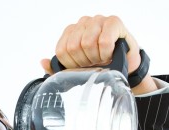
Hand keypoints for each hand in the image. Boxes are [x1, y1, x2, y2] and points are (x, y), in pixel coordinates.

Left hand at [41, 15, 156, 94]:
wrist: (125, 64)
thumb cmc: (101, 64)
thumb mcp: (78, 69)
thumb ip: (58, 67)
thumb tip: (42, 61)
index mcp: (71, 32)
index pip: (61, 50)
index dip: (72, 64)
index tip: (82, 67)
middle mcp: (83, 23)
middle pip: (73, 47)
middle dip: (85, 62)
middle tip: (95, 63)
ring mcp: (98, 20)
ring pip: (87, 43)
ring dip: (96, 57)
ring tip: (102, 59)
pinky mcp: (113, 22)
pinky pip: (104, 41)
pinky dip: (106, 53)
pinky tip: (110, 55)